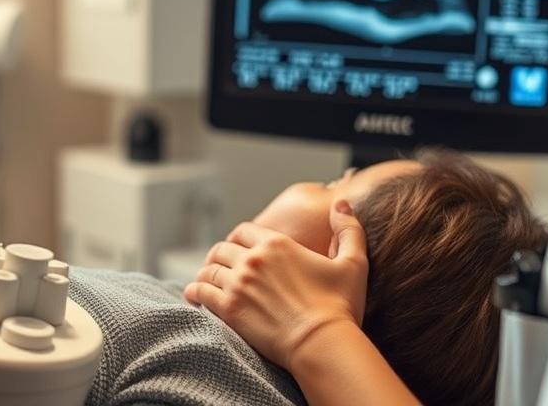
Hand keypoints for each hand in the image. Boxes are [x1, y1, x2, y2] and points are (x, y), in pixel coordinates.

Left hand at [183, 199, 368, 371]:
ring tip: (205, 282)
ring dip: (206, 274)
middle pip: (222, 249)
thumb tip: (341, 204)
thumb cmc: (340, 305)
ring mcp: (239, 284)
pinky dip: (195, 292)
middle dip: (219, 256)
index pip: (244, 231)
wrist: (324, 344)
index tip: (236, 247)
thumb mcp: (353, 262)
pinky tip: (194, 297)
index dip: (238, 238)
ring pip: (209, 270)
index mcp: (278, 244)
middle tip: (218, 266)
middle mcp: (254, 259)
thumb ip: (348, 229)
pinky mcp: (229, 309)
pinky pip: (201, 293)